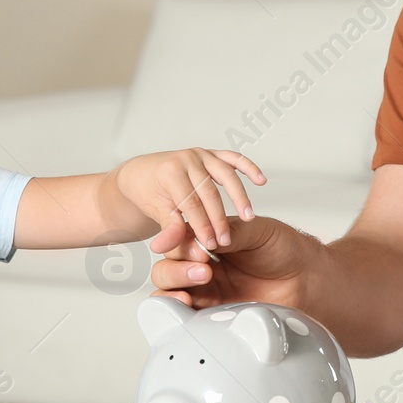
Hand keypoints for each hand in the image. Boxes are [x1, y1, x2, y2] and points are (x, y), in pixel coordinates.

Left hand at [113, 149, 265, 251]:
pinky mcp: (211, 154)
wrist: (141, 173)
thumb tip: (165, 248)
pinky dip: (248, 167)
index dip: (202, 226)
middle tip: (226, 240)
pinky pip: (233, 158)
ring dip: (239, 196)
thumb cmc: (147, 192)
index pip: (191, 204)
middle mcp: (187, 159)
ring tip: (248, 217)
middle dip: (219, 218)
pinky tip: (260, 180)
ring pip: (226, 174)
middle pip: (209, 191)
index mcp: (170, 172)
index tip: (211, 245)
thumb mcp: (154, 212)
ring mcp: (201, 154)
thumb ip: (167, 228)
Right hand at [148, 215, 316, 309]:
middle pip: (167, 266)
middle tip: (204, 266)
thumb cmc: (285, 251)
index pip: (178, 239)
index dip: (176, 240)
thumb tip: (204, 233)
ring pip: (169, 291)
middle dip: (178, 265)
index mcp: (208, 241)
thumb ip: (229, 231)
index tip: (184, 242)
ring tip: (200, 282)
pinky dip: (177, 310)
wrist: (307, 281)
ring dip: (174, 286)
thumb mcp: (257, 231)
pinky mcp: (212, 315)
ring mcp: (205, 292)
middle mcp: (201, 266)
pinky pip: (184, 316)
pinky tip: (190, 304)